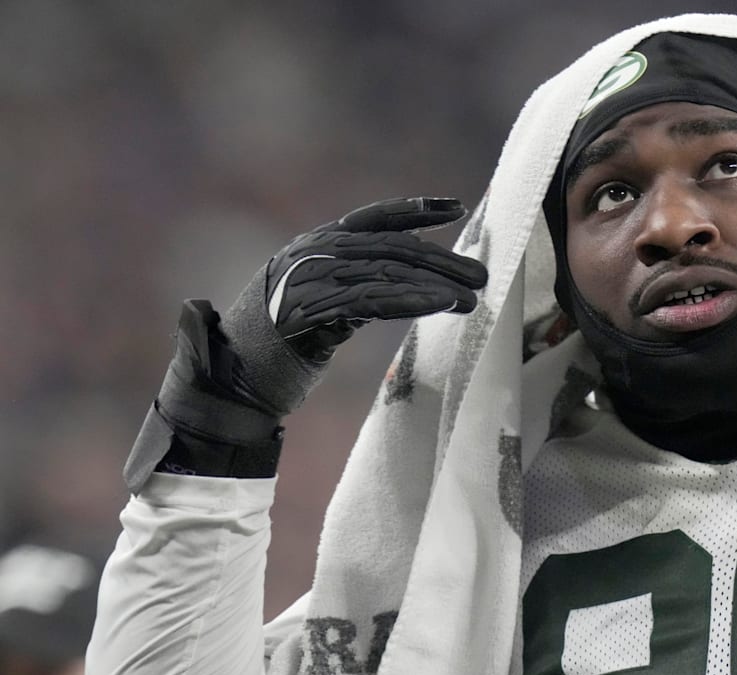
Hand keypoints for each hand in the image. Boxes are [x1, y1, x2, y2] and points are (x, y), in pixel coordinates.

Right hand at [221, 196, 488, 416]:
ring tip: (471, 297)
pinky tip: (441, 304)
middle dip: (440, 259)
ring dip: (435, 284)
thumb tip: (410, 278)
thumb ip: (354, 283)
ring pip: (385, 272)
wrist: (231, 380)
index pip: (373, 218)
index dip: (416, 209)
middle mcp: (311, 254)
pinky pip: (371, 300)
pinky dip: (411, 300)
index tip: (457, 207)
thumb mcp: (319, 303)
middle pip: (389, 247)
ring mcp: (307, 279)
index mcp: (313, 245)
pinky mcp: (309, 312)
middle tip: (480, 275)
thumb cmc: (279, 349)